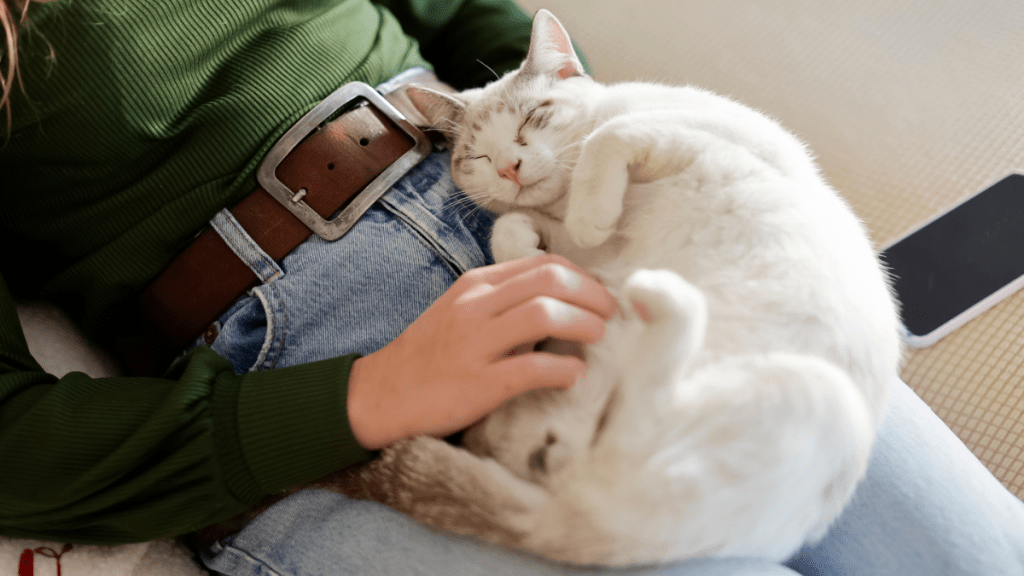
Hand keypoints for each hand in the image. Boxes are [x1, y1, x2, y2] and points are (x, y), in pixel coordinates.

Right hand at [347, 254, 616, 449]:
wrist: (380, 395)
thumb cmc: (428, 355)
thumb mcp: (460, 311)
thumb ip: (502, 301)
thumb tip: (558, 300)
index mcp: (475, 285)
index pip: (542, 264)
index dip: (583, 276)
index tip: (599, 295)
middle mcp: (476, 306)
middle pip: (550, 280)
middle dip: (591, 295)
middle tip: (610, 315)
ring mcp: (475, 344)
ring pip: (544, 315)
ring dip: (583, 324)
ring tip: (599, 338)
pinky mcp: (477, 384)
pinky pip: (531, 368)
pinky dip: (562, 369)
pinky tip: (575, 374)